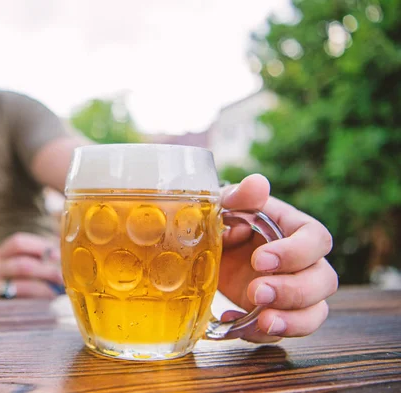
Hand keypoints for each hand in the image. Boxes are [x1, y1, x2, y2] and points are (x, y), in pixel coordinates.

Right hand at [0, 232, 63, 299]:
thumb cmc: (12, 284)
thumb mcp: (19, 267)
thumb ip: (38, 258)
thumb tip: (65, 249)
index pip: (18, 242)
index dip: (40, 246)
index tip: (58, 255)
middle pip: (22, 264)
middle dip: (47, 271)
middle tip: (64, 278)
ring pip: (21, 286)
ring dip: (44, 289)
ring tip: (58, 292)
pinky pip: (18, 304)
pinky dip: (35, 302)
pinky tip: (47, 303)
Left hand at [218, 174, 337, 342]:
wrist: (203, 249)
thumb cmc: (224, 221)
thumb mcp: (225, 206)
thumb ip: (241, 196)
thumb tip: (258, 184)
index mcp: (295, 230)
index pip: (316, 240)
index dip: (295, 253)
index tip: (260, 259)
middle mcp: (302, 263)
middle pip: (324, 281)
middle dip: (293, 291)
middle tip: (256, 292)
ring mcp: (292, 292)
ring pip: (315, 313)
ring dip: (292, 321)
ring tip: (262, 321)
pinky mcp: (276, 314)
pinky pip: (282, 331)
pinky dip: (260, 334)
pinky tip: (232, 322)